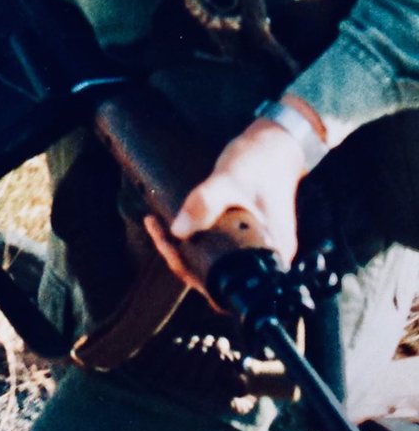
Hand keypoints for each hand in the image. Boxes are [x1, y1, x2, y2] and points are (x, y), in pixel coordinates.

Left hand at [144, 119, 306, 295]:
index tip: (171, 252)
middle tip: (157, 233)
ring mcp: (255, 247)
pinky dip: (193, 240)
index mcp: (272, 252)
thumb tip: (178, 230)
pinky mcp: (244, 236)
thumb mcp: (230, 179)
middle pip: (218, 277)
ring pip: (214, 262)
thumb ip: (206, 202)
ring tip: (157, 228)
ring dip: (184, 250)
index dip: (195, 276)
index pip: (231, 285)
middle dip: (182, 260)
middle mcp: (266, 257)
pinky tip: (171, 225)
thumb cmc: (260, 162)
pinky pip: (216, 247)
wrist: (274, 144)